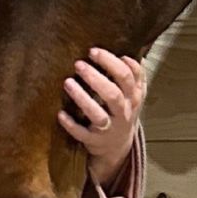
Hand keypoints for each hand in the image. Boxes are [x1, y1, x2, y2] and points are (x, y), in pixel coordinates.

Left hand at [59, 47, 145, 187]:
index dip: (112, 62)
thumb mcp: (134, 95)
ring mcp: (109, 128)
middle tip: (78, 64)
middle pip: (113, 94)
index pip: (128, 76)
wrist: (118, 146)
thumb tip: (130, 52)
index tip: (94, 51)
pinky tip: (60, 114)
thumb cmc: (122, 112)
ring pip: (98, 114)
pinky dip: (71, 124)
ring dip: (83, 98)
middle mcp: (124, 112)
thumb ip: (135, 76)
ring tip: (67, 82)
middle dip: (96, 78)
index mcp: (134, 97)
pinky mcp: (94, 141)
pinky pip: (82, 133)